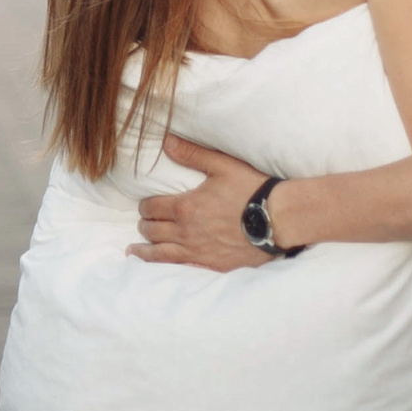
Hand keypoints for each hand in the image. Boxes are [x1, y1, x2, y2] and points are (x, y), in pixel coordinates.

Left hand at [130, 135, 273, 270]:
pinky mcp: (211, 266)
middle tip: (144, 223)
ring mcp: (198, 253)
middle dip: (145, 225)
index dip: (145, 206)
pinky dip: (165, 268)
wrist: (278, 220)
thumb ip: (192, 154)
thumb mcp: (222, 165)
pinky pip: (181, 269)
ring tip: (133, 251)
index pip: (152, 208)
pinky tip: (161, 268)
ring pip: (161, 254)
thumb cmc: (251, 190)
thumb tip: (166, 141)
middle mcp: (186, 233)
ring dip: (145, 251)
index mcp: (185, 208)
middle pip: (153, 231)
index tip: (146, 206)